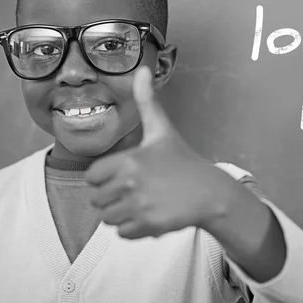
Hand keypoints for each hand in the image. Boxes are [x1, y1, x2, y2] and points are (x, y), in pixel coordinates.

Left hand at [86, 66, 237, 238]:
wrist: (210, 192)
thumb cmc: (183, 160)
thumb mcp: (163, 130)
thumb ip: (147, 101)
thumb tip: (142, 69)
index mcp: (129, 159)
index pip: (92, 177)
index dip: (105, 177)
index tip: (123, 174)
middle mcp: (130, 183)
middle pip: (97, 200)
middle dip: (113, 197)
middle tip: (136, 190)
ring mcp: (140, 207)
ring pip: (107, 219)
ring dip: (121, 214)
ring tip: (141, 203)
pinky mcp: (148, 226)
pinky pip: (122, 234)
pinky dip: (133, 229)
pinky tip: (149, 215)